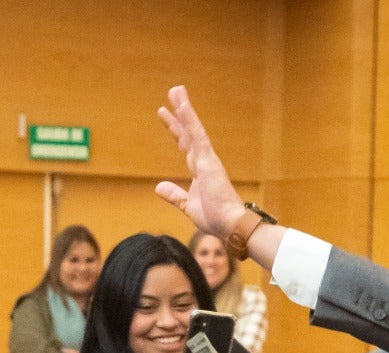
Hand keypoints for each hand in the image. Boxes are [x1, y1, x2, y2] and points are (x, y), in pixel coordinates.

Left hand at [155, 85, 247, 238]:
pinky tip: (182, 106)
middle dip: (179, 114)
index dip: (175, 130)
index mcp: (200, 171)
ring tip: (176, 90)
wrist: (230, 226)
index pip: (185, 146)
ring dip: (184, 109)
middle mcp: (205, 161)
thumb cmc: (215, 219)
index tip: (165, 115)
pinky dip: (190, 120)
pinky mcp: (209, 161)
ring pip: (193, 129)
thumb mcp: (187, 206)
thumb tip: (158, 187)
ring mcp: (208, 159)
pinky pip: (197, 136)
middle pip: (188, 132)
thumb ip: (174, 195)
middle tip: (173, 93)